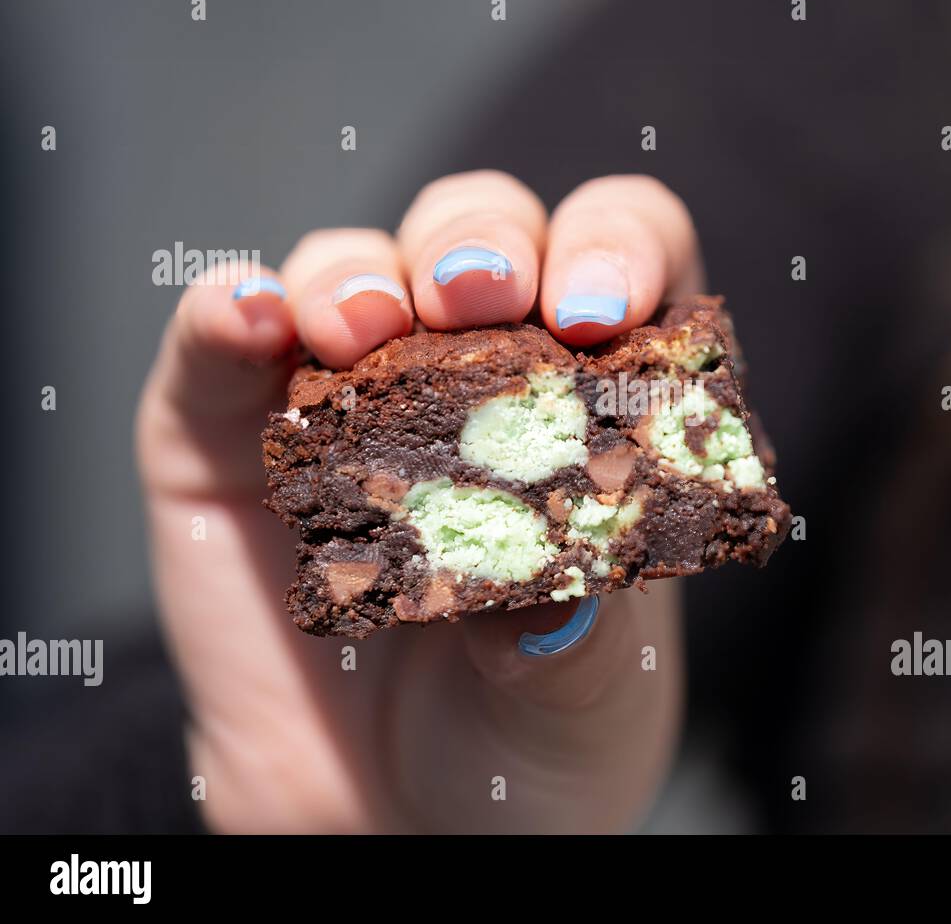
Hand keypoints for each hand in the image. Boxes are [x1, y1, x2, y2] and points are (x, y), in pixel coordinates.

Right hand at [135, 172, 703, 831]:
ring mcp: (342, 402)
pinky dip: (223, 312)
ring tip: (364, 325)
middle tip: (482, 296)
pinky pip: (212, 347)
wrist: (388, 830)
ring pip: (350, 271)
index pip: (620, 268)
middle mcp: (468, 380)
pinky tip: (246, 315)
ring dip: (355, 273)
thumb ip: (586, 636)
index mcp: (588, 407)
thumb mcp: (590, 697)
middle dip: (481, 242)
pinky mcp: (225, 440)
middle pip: (481, 238)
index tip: (600, 309)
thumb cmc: (521, 746)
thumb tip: (555, 596)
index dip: (618, 252)